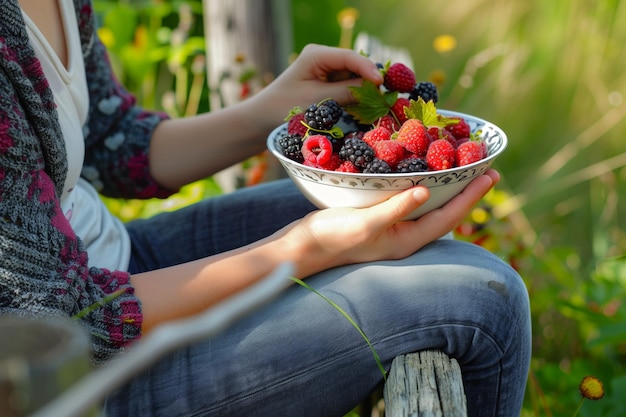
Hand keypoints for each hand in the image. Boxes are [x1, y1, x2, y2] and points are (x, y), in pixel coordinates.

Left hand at [250, 44, 382, 126]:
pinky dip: (354, 97)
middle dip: (368, 81)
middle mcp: (323, 57)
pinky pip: (346, 87)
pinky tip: (361, 108)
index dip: (367, 68)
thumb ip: (346, 92)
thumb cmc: (284, 107)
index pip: (349, 57)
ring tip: (374, 105)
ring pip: (353, 78)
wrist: (262, 118)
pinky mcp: (326, 83)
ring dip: (362, 91)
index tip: (381, 83)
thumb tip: (373, 89)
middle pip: (354, 66)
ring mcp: (325, 70)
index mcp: (317, 54)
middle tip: (383, 98)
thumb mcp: (317, 100)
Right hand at [281, 169, 499, 276]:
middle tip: (486, 169)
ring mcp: (390, 228)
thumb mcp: (366, 222)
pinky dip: (420, 184)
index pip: (448, 217)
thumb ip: (396, 208)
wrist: (301, 247)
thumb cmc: (331, 237)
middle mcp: (403, 236)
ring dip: (446, 187)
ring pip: (427, 206)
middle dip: (465, 191)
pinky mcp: (377, 218)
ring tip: (461, 167)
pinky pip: (407, 200)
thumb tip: (427, 191)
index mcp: (406, 241)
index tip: (491, 175)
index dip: (471, 196)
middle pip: (443, 212)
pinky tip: (419, 172)